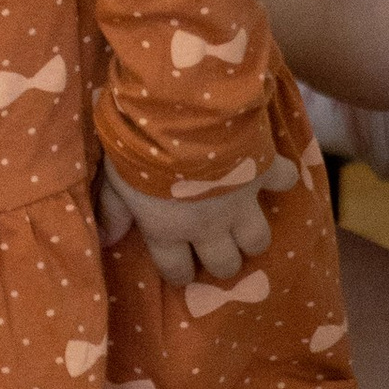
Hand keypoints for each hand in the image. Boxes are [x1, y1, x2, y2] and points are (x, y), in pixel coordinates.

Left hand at [97, 152, 281, 286]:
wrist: (183, 116)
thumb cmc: (140, 149)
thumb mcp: (117, 181)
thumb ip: (113, 213)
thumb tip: (105, 241)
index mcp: (168, 230)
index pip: (177, 271)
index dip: (179, 272)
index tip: (180, 266)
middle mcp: (209, 227)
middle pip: (224, 265)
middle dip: (220, 260)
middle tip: (215, 246)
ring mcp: (242, 204)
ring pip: (257, 240)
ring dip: (250, 234)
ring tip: (242, 221)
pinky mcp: (264, 174)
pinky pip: (283, 183)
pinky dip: (279, 178)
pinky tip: (271, 170)